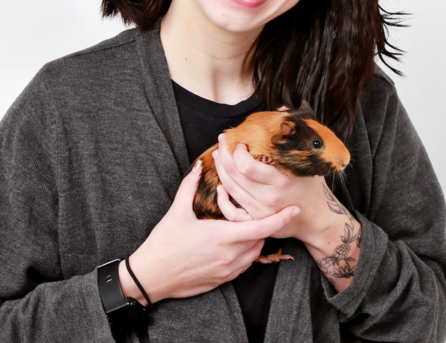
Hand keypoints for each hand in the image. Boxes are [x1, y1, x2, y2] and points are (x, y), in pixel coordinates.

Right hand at [123, 160, 299, 302]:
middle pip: (260, 240)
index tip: (294, 209)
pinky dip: (246, 254)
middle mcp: (229, 255)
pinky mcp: (221, 280)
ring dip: (255, 240)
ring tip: (246, 226)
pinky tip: (235, 244)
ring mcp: (226, 270)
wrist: (151, 277)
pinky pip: (243, 266)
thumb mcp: (176, 212)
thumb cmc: (163, 244)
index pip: (261, 228)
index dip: (280, 219)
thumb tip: (197, 166)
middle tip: (260, 212)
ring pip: (254, 254)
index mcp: (222, 236)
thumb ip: (189, 186)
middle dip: (264, 226)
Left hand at [212, 133, 336, 243]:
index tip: (240, 141)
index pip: (247, 166)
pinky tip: (221, 184)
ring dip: (221, 169)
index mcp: (282, 180)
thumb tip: (282, 111)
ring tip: (218, 155)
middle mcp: (269, 197)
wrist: (318, 218)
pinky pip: (232, 210)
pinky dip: (223, 195)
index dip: (237, 152)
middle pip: (235, 175)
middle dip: (224, 155)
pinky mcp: (256, 220)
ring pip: (230, 188)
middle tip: (222, 141)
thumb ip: (296, 135)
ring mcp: (261, 211)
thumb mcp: (310, 160)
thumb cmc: (313, 187)